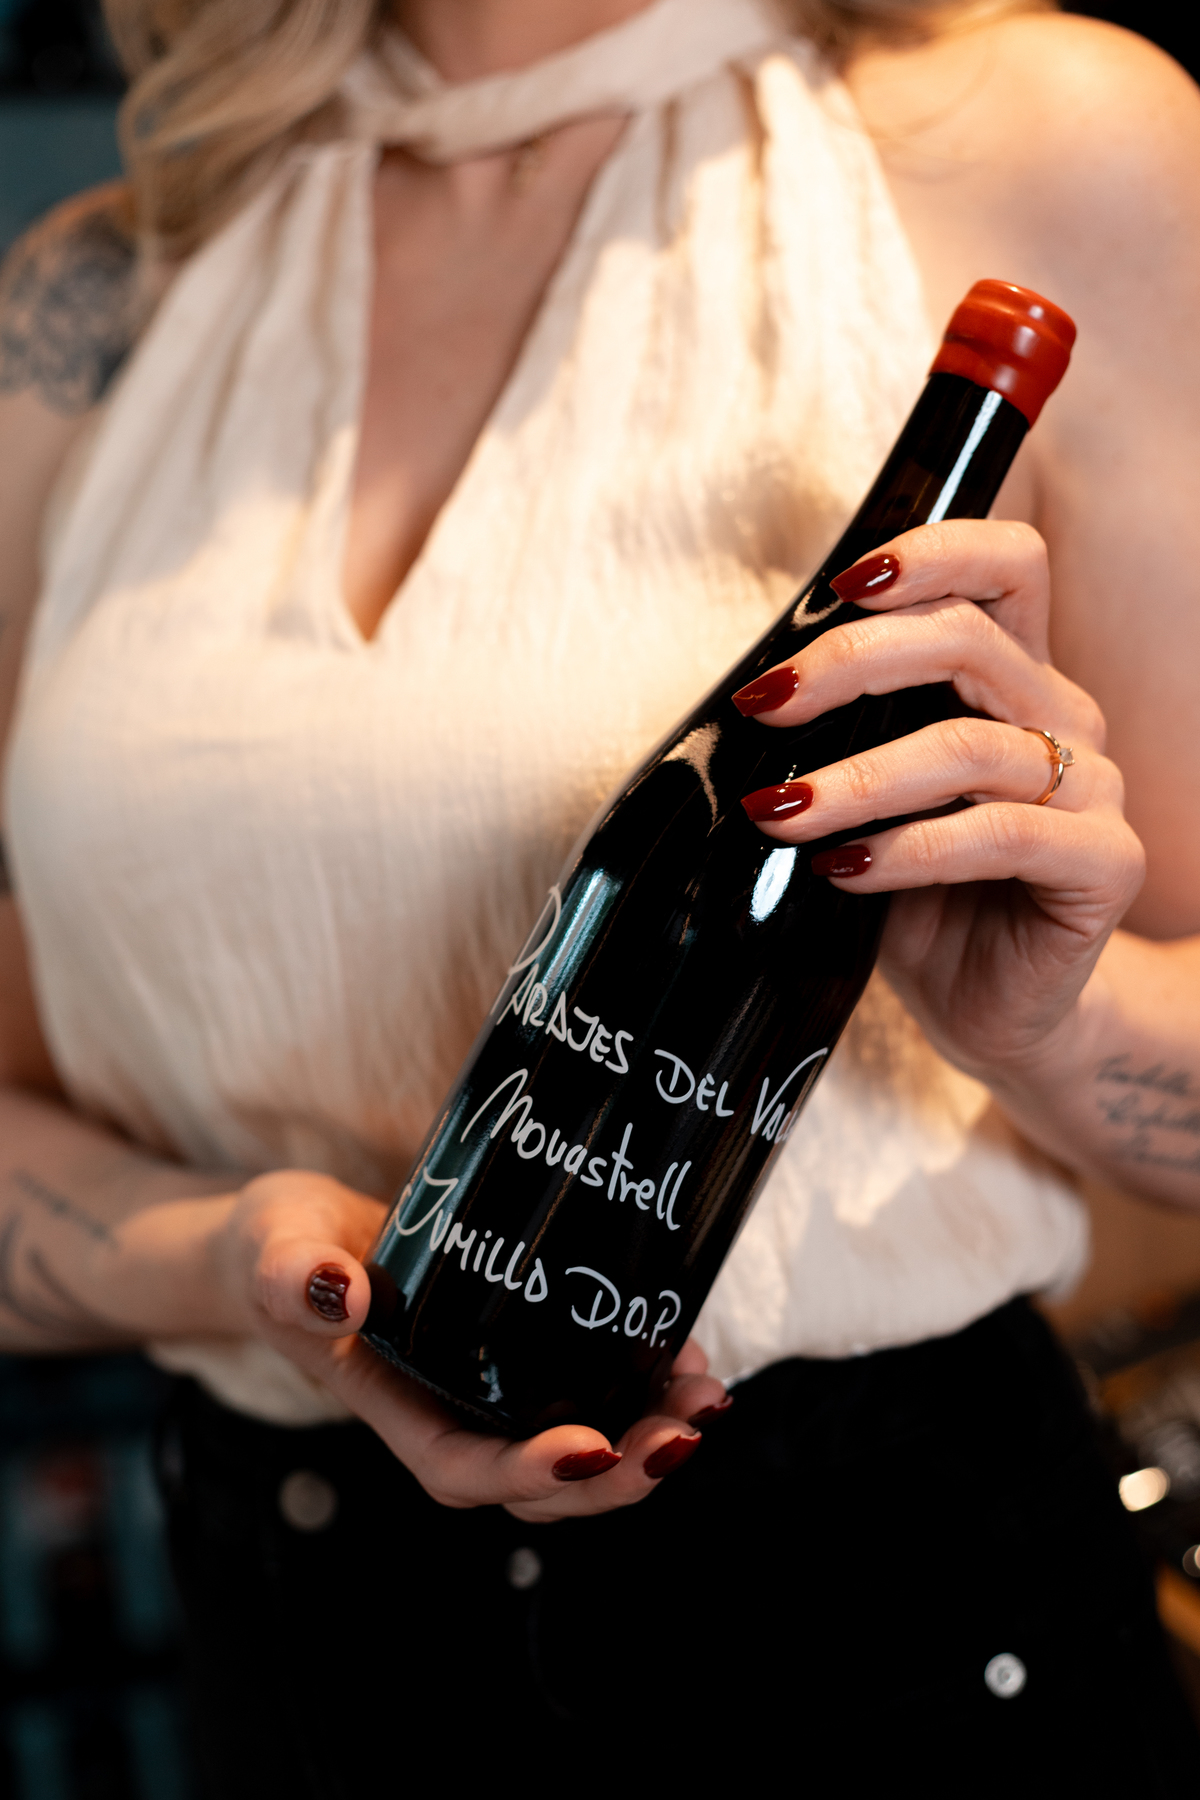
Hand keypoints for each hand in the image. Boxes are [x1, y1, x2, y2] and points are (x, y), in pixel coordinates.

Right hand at [215, 1169, 727, 1521]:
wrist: (298, 1239)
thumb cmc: (281, 1251)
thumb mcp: (271, 1248)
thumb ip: (291, 1272)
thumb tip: (339, 1292)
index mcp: (392, 1408)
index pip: (462, 1469)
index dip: (526, 1473)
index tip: (588, 1450)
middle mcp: (453, 1414)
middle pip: (542, 1484)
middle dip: (619, 1474)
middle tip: (682, 1434)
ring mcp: (492, 1390)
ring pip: (582, 1446)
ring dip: (649, 1437)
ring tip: (706, 1399)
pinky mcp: (525, 1352)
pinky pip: (593, 1391)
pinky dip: (646, 1386)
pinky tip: (689, 1354)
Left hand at [736, 519, 1144, 1084]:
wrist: (988, 1009)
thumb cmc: (916, 896)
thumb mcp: (865, 802)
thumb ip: (839, 737)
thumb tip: (747, 699)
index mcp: (1016, 680)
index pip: (1006, 566)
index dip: (931, 553)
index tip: (839, 585)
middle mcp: (1064, 718)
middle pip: (969, 639)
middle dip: (852, 662)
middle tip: (767, 706)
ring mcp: (1094, 791)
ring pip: (970, 746)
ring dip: (858, 777)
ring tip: (779, 812)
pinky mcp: (1106, 865)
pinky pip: (1001, 836)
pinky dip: (908, 850)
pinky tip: (844, 871)